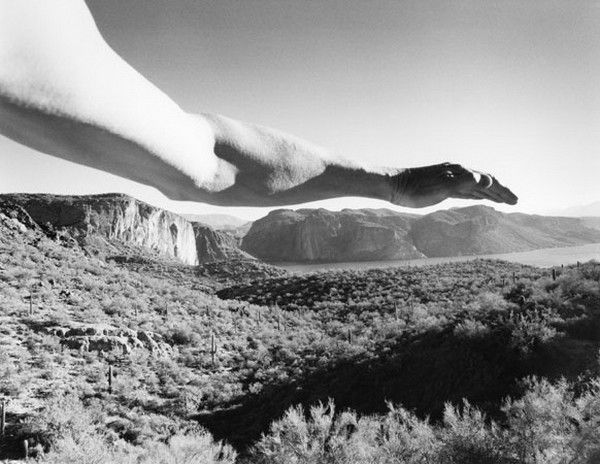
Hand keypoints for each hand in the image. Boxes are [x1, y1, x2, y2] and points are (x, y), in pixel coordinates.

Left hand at [390, 162, 517, 207]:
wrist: (394, 186)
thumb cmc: (416, 188)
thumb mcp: (441, 187)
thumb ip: (464, 183)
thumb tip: (487, 180)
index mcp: (460, 172)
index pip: (488, 180)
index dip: (502, 191)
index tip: (515, 201)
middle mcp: (457, 173)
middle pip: (485, 182)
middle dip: (501, 192)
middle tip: (516, 202)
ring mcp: (450, 180)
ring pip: (476, 186)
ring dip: (490, 193)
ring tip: (503, 201)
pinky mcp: (442, 187)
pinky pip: (465, 191)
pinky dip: (476, 194)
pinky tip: (479, 198)